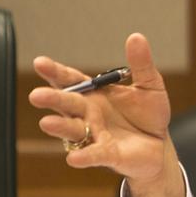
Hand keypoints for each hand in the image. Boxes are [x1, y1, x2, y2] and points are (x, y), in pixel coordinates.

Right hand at [28, 33, 184, 196]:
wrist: (159, 144)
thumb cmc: (148, 114)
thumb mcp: (150, 85)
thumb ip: (141, 64)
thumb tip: (136, 37)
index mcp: (95, 94)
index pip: (72, 81)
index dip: (56, 72)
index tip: (40, 62)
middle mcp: (89, 114)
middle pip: (68, 104)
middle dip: (53, 99)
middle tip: (36, 95)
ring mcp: (95, 134)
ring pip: (74, 129)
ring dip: (61, 127)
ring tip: (46, 122)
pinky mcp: (107, 154)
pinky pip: (94, 154)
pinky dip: (85, 156)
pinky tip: (74, 158)